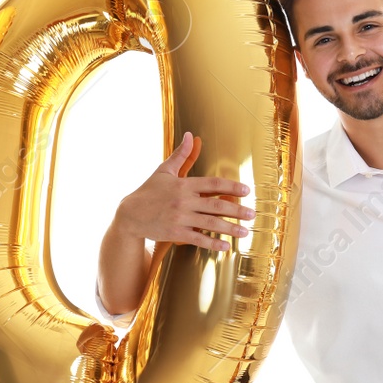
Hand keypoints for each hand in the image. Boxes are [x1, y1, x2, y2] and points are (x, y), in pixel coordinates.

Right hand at [114, 132, 253, 251]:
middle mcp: (184, 201)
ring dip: (230, 228)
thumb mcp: (164, 171)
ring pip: (210, 224)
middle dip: (237, 210)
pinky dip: (212, 243)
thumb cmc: (149, 191)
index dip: (231, 187)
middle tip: (252, 214)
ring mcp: (180, 218)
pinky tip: (226, 247)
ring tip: (245, 232)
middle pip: (216, 205)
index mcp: (184, 184)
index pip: (213, 184)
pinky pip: (198, 239)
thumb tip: (190, 135)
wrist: (130, 215)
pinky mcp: (175, 233)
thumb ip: (181, 155)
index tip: (247, 191)